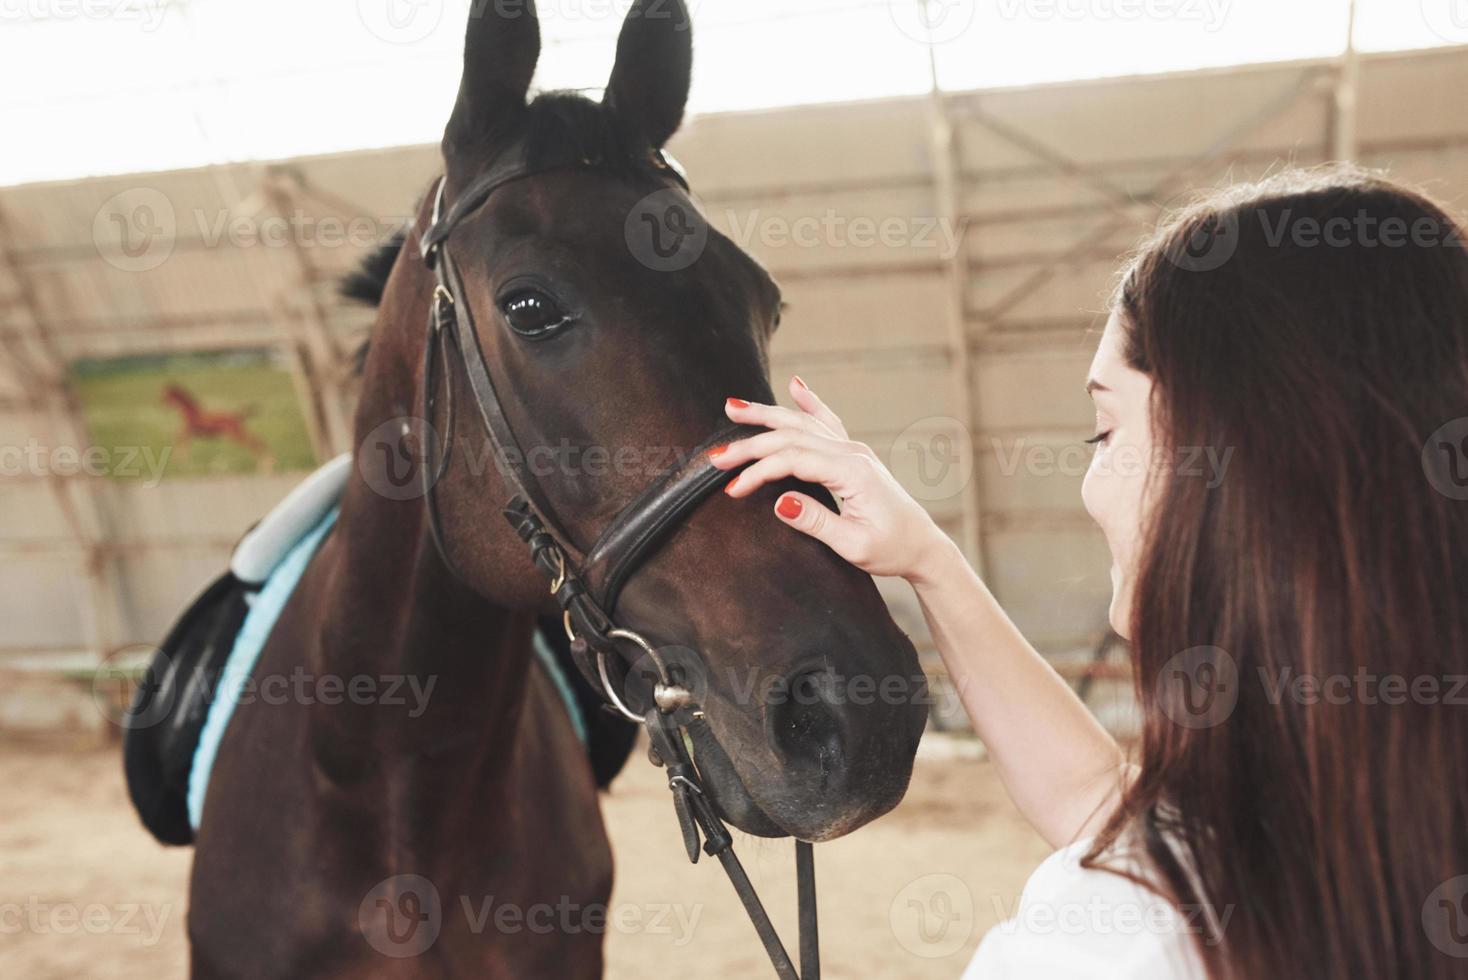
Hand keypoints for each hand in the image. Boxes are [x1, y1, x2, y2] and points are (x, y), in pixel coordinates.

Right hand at [713, 376, 953, 581]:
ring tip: (733, 408)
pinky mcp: (854, 455)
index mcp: (852, 472)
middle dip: (750, 444)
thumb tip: (779, 502)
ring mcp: (854, 450)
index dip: (758, 472)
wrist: (923, 547)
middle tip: (715, 457)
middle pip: (792, 437)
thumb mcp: (853, 544)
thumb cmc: (891, 549)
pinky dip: (809, 403)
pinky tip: (795, 386)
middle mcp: (853, 453)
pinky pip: (826, 421)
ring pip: (804, 424)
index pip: (793, 460)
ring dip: (767, 416)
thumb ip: (816, 521)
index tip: (732, 489)